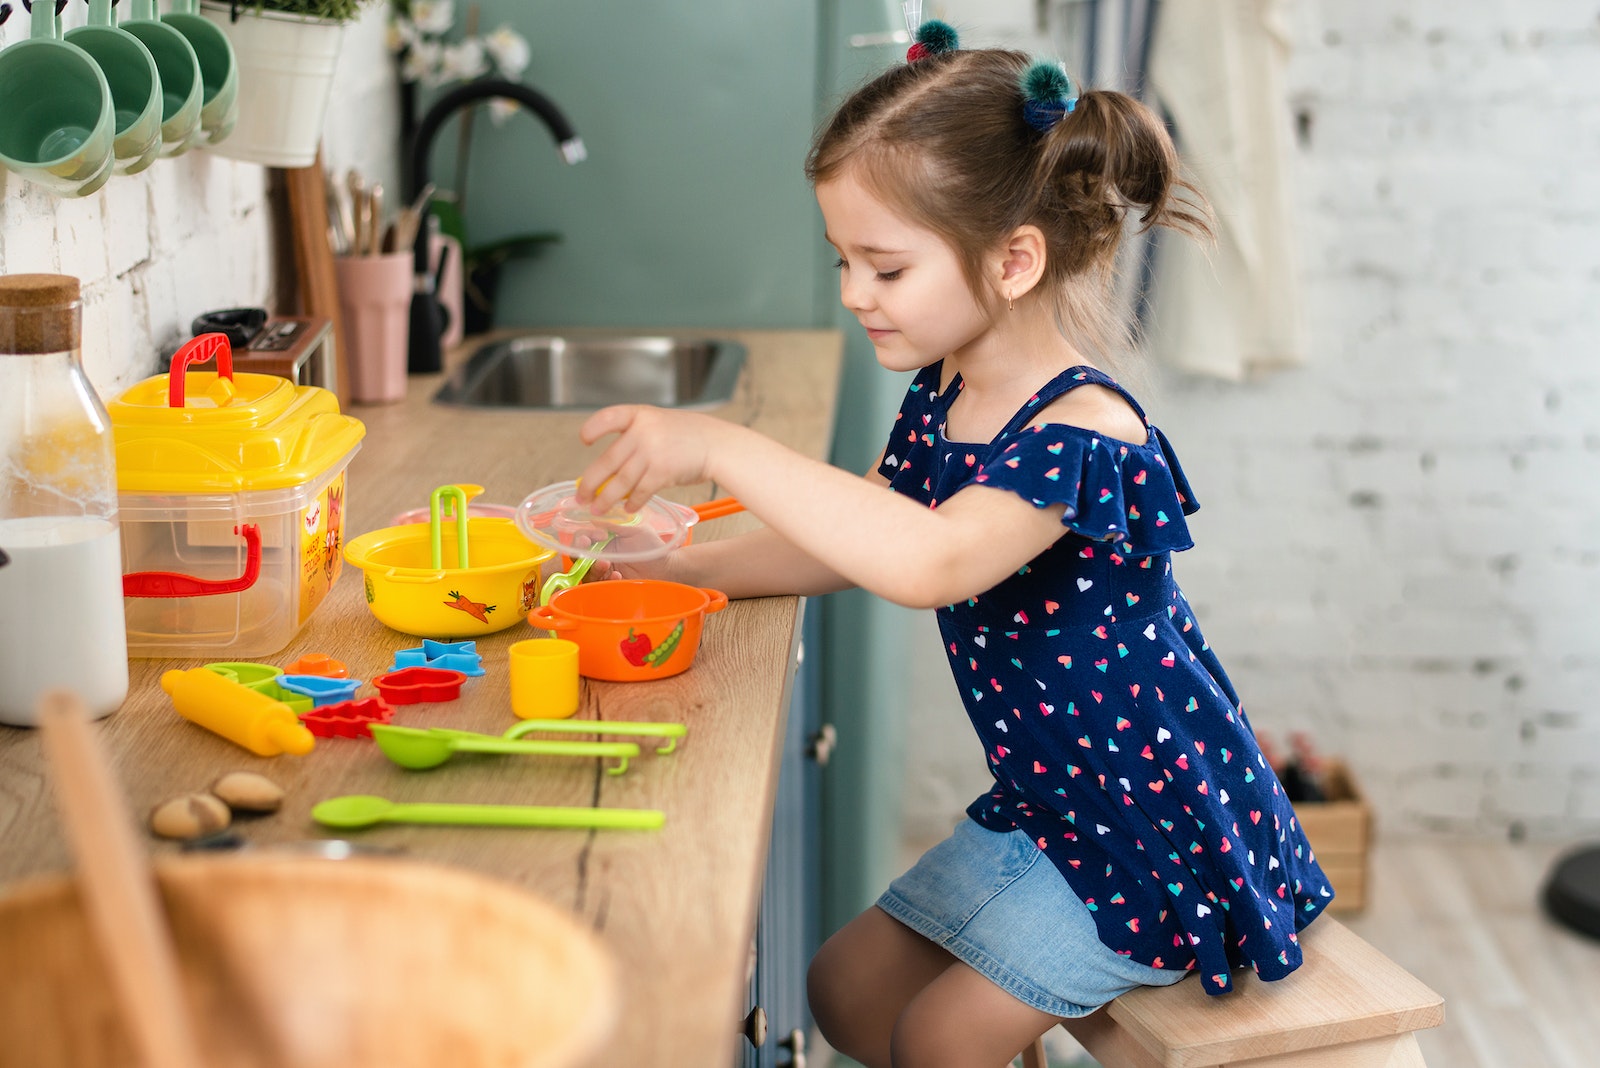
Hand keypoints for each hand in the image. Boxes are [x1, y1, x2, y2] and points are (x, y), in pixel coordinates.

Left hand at [577, 405, 736, 513]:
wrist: (719, 445)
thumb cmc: (689, 437)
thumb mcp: (660, 423)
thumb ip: (636, 437)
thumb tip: (607, 470)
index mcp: (641, 414)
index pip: (607, 417)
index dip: (592, 429)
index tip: (584, 441)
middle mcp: (643, 432)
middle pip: (606, 461)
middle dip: (590, 484)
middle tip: (581, 497)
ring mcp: (652, 452)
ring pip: (619, 482)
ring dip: (605, 500)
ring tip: (597, 509)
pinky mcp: (662, 472)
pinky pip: (639, 492)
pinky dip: (632, 503)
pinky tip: (628, 508)